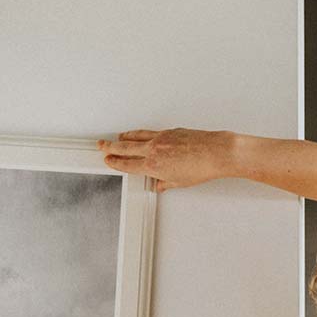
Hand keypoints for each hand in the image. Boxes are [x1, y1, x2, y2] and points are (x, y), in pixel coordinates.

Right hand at [98, 127, 235, 192]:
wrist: (216, 153)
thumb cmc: (201, 168)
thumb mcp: (180, 182)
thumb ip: (166, 183)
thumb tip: (160, 185)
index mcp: (153, 166)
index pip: (128, 164)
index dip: (116, 163)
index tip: (108, 160)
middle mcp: (154, 150)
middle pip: (126, 148)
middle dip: (111, 147)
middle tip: (101, 146)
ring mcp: (161, 138)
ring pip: (136, 136)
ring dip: (124, 137)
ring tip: (117, 138)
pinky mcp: (170, 131)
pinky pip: (150, 132)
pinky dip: (141, 133)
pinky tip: (140, 134)